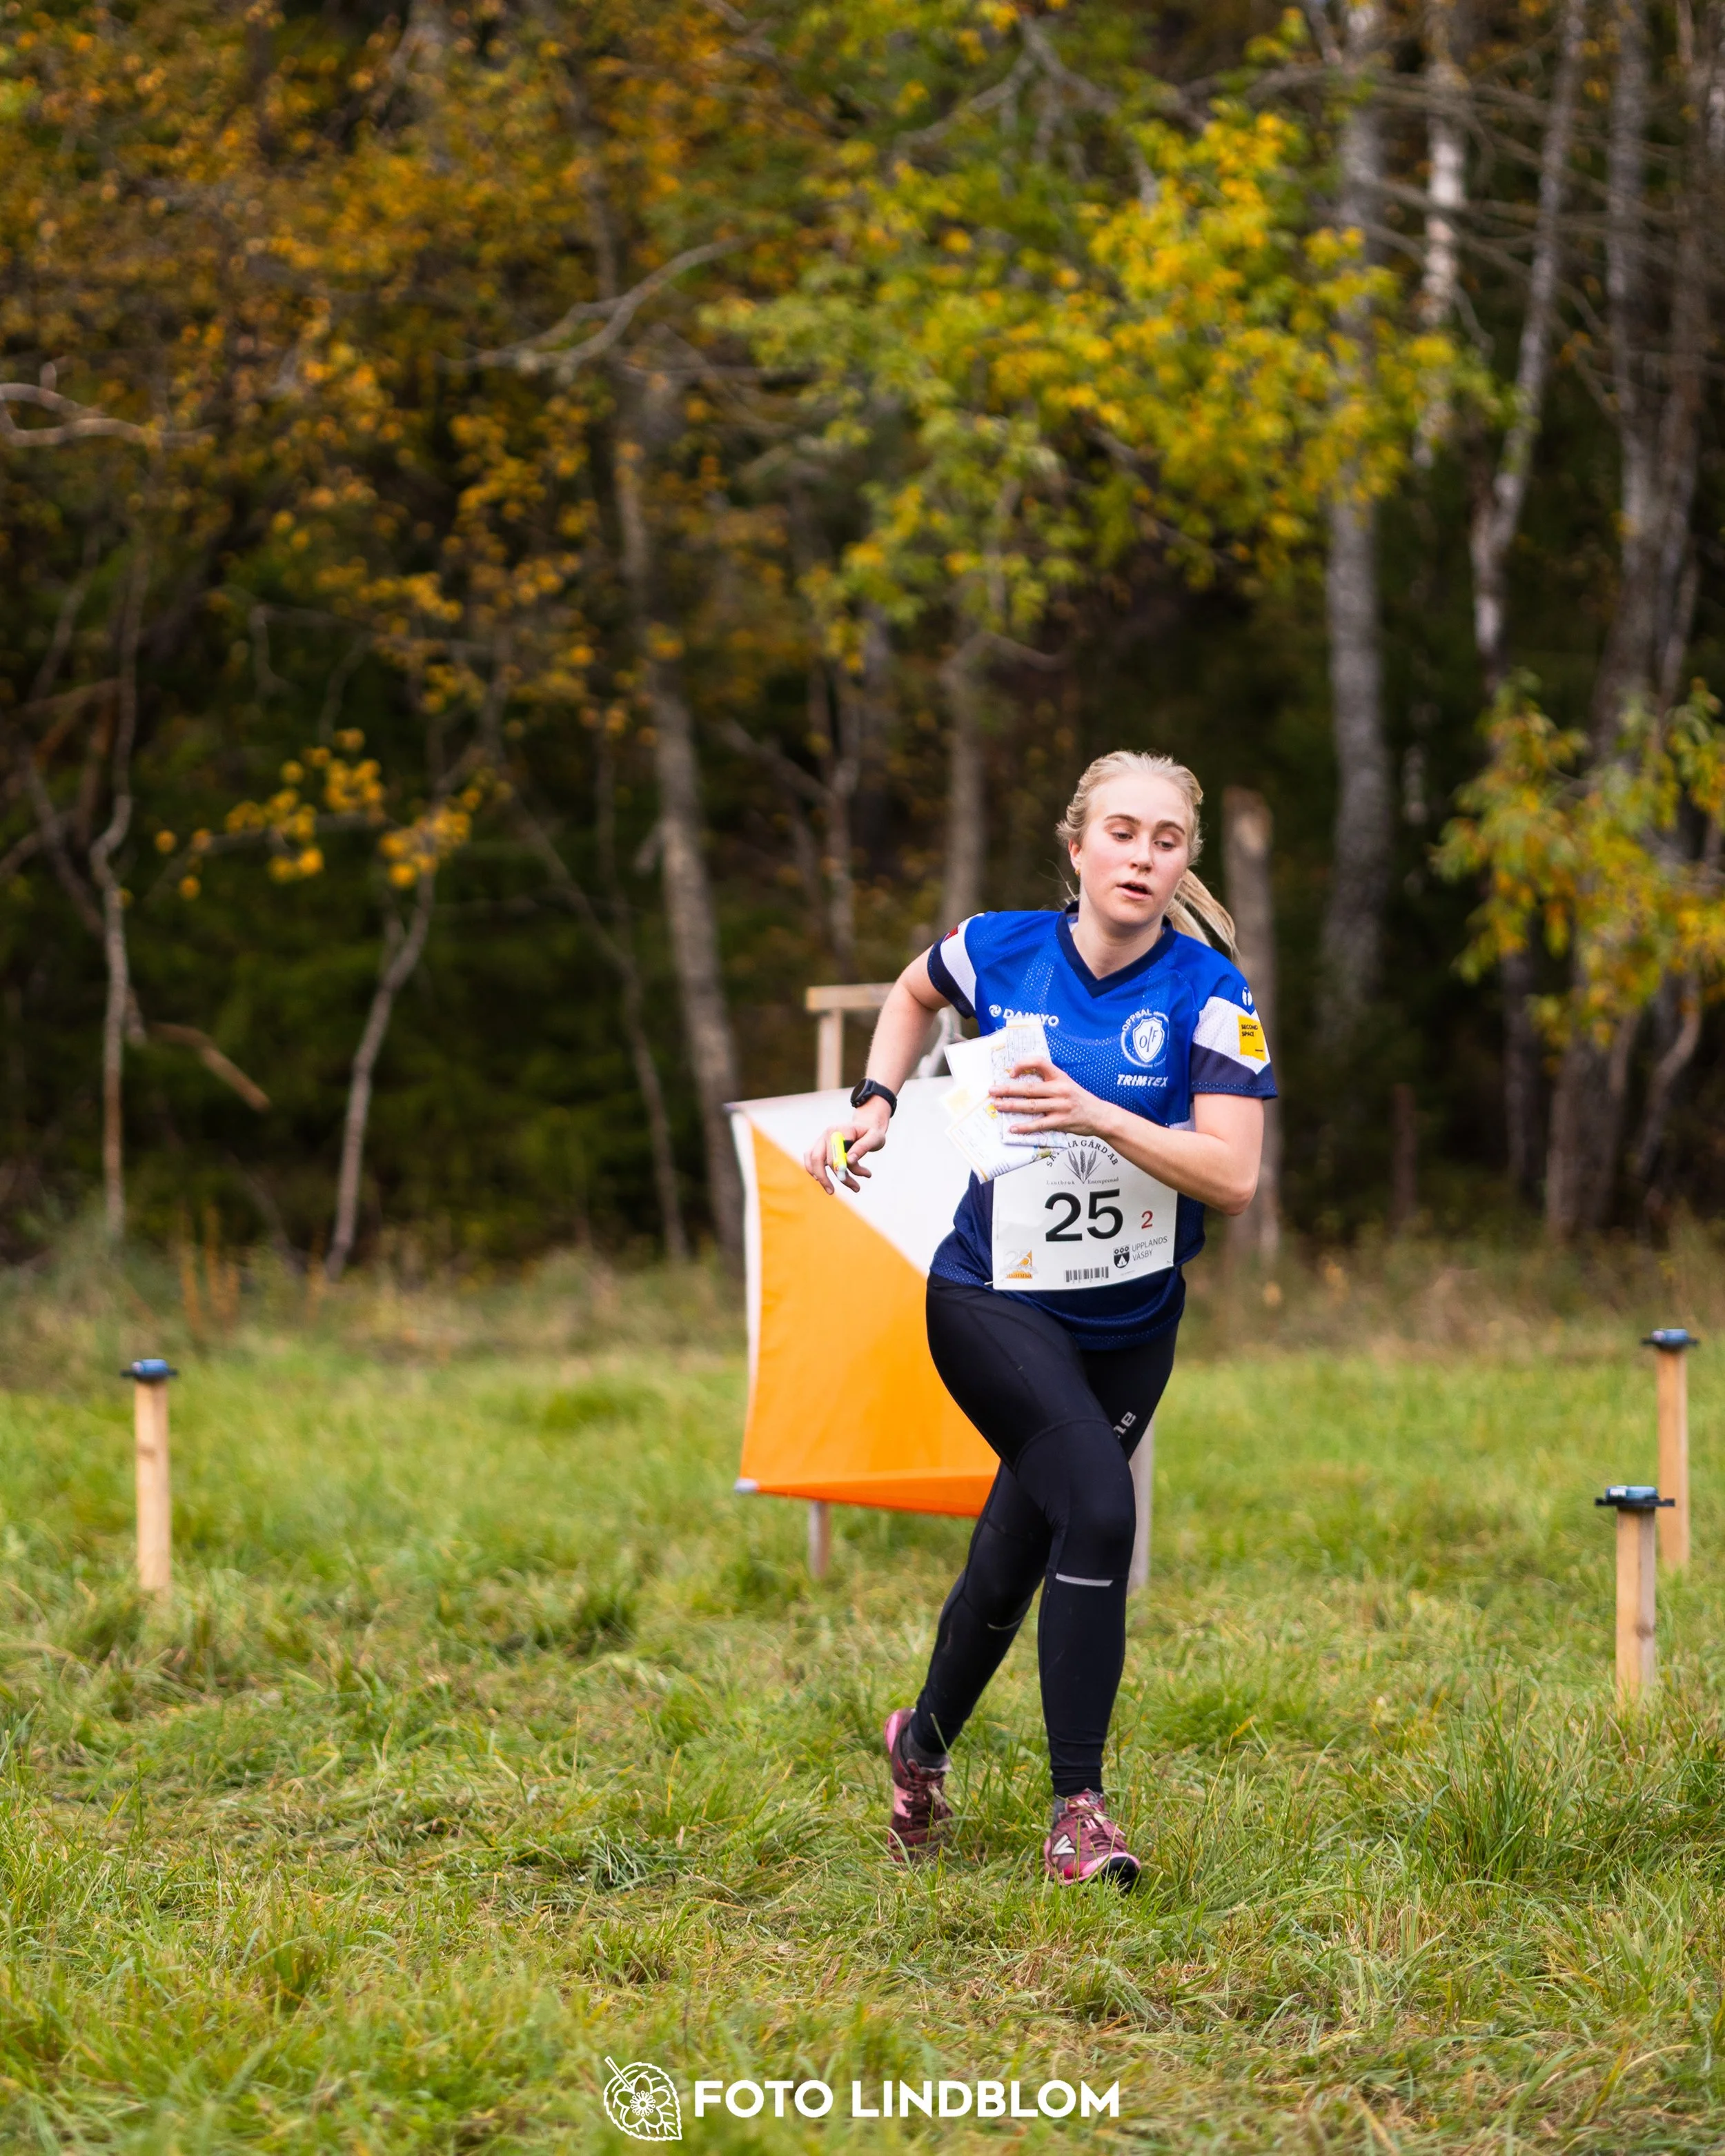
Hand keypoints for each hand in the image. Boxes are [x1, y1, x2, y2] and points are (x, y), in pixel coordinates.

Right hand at [804, 1095, 891, 1192]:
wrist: (865, 1127)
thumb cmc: (871, 1134)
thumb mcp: (874, 1138)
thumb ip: (862, 1148)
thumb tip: (849, 1161)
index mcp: (840, 1130)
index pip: (836, 1153)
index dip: (841, 1168)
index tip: (856, 1184)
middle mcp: (827, 1134)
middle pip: (819, 1158)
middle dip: (829, 1177)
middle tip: (842, 1191)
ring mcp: (821, 1139)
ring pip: (812, 1160)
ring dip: (821, 1177)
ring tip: (831, 1191)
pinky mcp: (819, 1146)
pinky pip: (810, 1160)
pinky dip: (814, 1172)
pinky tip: (825, 1182)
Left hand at [991, 1055, 1115, 1141]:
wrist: (1100, 1116)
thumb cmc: (1080, 1100)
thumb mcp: (1066, 1083)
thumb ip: (1048, 1081)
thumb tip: (1022, 1082)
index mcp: (1060, 1077)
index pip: (1040, 1063)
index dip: (1024, 1064)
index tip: (1012, 1071)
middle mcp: (1060, 1089)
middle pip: (1029, 1088)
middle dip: (1008, 1089)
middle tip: (992, 1091)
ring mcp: (1060, 1106)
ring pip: (1031, 1105)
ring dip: (1011, 1106)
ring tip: (998, 1105)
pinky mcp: (1061, 1121)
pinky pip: (1039, 1124)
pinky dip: (1025, 1127)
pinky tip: (1013, 1128)